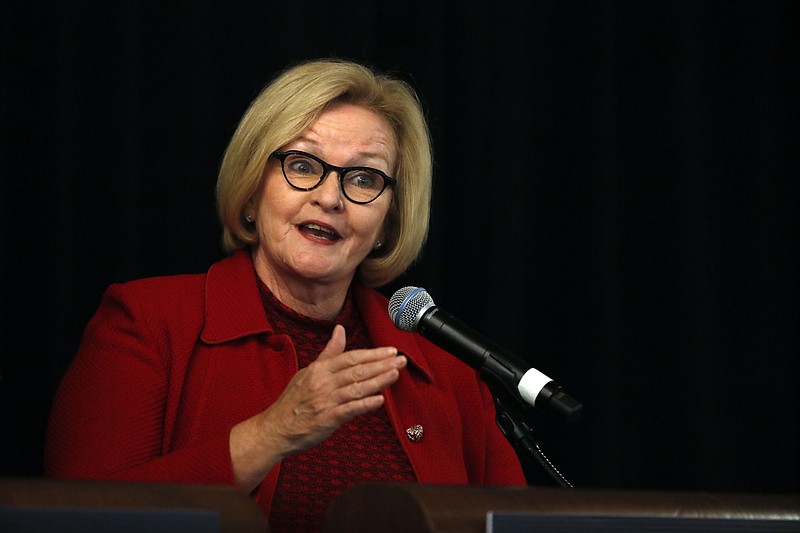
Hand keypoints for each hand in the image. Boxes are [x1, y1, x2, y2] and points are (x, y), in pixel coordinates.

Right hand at [230, 324, 406, 490]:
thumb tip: (340, 330)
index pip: (351, 357)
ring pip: (356, 388)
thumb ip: (329, 352)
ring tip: (395, 374)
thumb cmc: (294, 401)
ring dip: (378, 381)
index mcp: (320, 369)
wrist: (276, 428)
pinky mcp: (326, 419)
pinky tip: (379, 400)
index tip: (390, 351)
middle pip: (357, 371)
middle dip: (381, 364)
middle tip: (401, 360)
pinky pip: (349, 410)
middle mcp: (323, 383)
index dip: (372, 354)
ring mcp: (325, 401)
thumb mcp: (309, 371)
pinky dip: (364, 405)